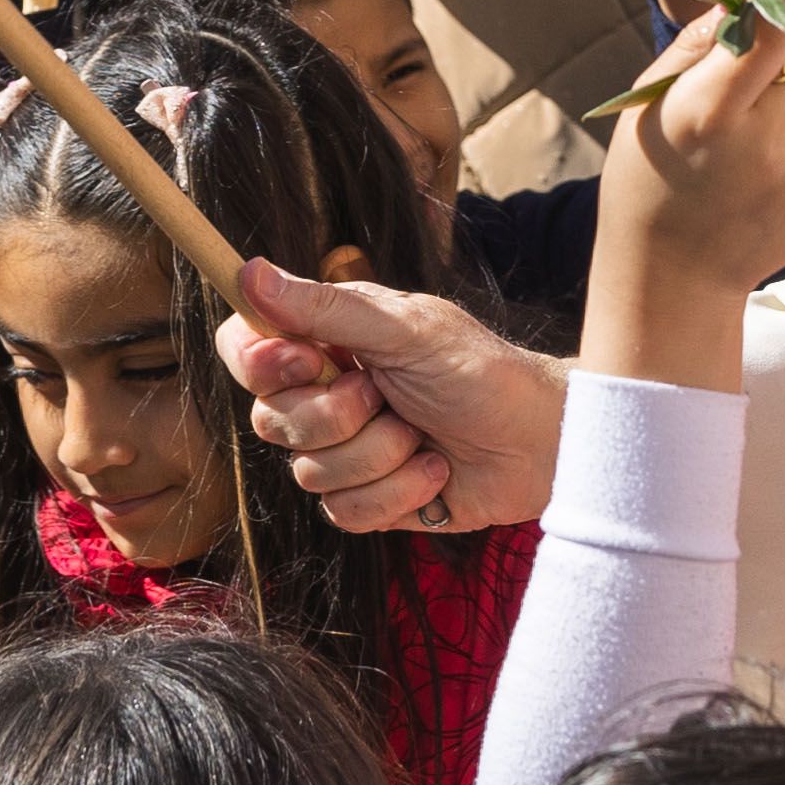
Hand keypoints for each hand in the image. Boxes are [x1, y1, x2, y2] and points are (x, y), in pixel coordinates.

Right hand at [216, 254, 567, 534]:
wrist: (538, 440)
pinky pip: (344, 513)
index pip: (246, 349)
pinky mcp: (369, 499)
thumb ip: (324, 308)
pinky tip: (434, 470)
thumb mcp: (403, 329)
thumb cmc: (477, 369)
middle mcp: (326, 394)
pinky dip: (399, 492)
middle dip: (339, 415)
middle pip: (271, 420)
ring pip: (308, 474)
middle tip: (387, 394)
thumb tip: (249, 271)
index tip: (308, 362)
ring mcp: (345, 450)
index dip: (262, 364)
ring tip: (423, 433)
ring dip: (380, 454)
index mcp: (327, 341)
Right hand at [585, 19, 784, 388]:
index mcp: (711, 113)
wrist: (675, 279)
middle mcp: (769, 142)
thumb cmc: (650, 178)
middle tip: (739, 88)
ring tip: (752, 133)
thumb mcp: (648, 101)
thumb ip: (700, 40)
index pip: (775, 24)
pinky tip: (775, 156)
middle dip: (774, 48)